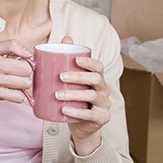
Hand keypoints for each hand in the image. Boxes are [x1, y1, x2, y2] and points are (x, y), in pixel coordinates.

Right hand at [0, 40, 32, 102]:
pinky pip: (8, 99)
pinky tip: (3, 84)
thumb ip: (13, 45)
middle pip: (26, 83)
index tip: (20, 62)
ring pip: (20, 96)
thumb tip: (29, 54)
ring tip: (12, 79)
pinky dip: (9, 92)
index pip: (26, 69)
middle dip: (24, 76)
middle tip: (16, 70)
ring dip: (19, 88)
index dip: (26, 64)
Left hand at [57, 36, 110, 155]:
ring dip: (74, 95)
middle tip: (60, 77)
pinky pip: (91, 114)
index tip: (75, 59)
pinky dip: (77, 112)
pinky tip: (64, 110)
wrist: (79, 125)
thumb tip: (66, 38)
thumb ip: (68, 60)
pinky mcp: (102, 118)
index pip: (98, 67)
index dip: (89, 62)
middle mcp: (103, 90)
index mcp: (97, 79)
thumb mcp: (70, 81)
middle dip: (78, 77)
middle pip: (95, 79)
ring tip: (57, 95)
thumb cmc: (74, 99)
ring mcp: (104, 104)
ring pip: (92, 96)